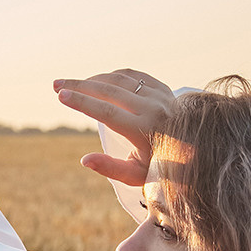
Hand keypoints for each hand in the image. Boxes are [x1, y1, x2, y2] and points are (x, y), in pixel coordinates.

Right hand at [53, 69, 175, 186]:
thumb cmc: (160, 166)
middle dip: (80, 86)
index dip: (82, 102)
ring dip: (93, 79)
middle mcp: (154, 108)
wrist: (194, 151)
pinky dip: (112, 77)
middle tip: (56, 85)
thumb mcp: (136, 175)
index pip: (107, 112)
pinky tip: (97, 81)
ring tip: (72, 85)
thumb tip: (84, 160)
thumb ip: (110, 168)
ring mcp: (160, 95)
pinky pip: (133, 76)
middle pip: (109, 91)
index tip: (61, 96)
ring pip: (120, 80)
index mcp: (145, 130)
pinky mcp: (163, 88)